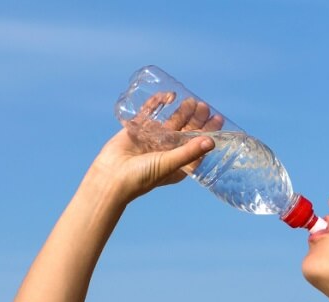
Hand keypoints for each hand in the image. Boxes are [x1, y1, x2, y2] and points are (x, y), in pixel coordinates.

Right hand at [88, 93, 225, 201]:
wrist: (111, 177)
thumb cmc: (141, 177)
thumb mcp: (168, 164)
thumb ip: (188, 152)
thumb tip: (211, 141)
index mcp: (178, 163)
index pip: (197, 145)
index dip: (208, 131)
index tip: (218, 118)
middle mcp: (167, 151)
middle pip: (185, 131)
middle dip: (196, 118)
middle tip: (203, 106)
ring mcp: (152, 140)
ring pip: (171, 122)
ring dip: (181, 111)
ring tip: (190, 101)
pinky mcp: (138, 130)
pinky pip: (150, 114)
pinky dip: (158, 105)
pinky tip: (168, 96)